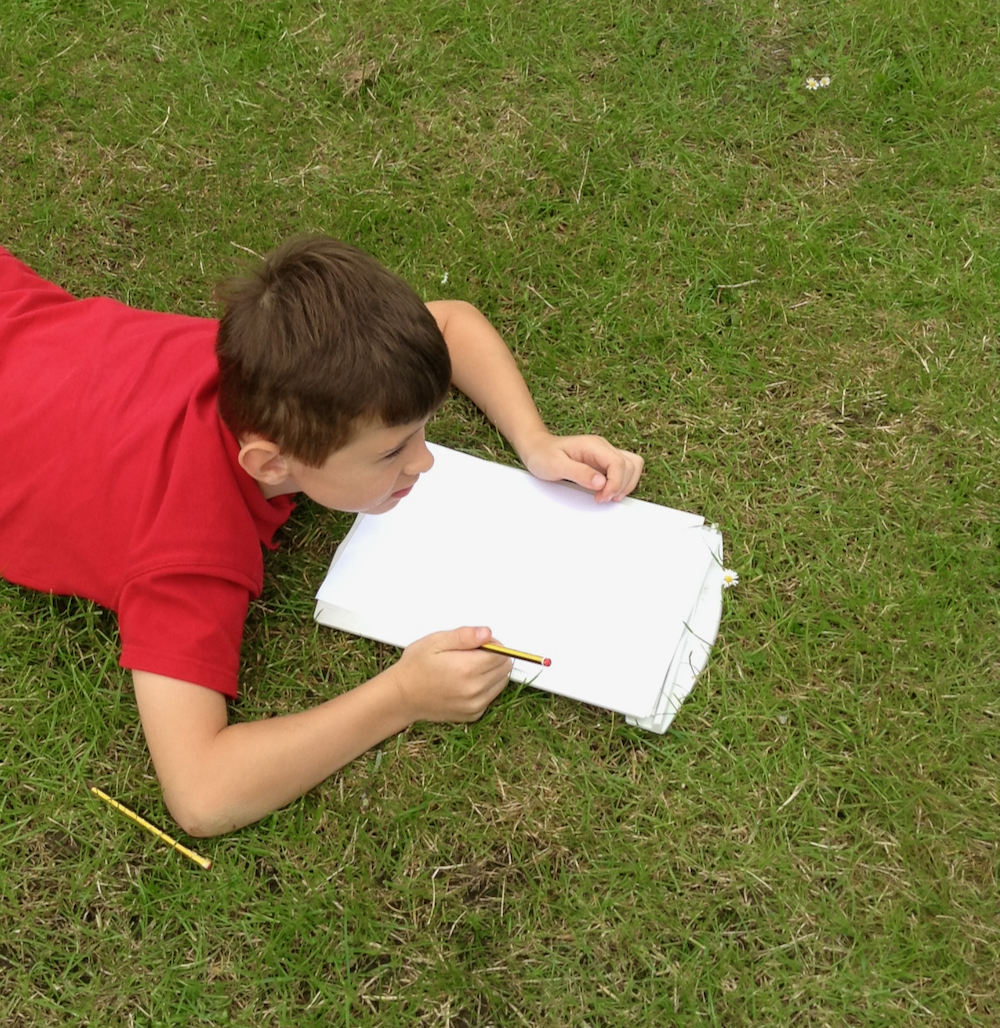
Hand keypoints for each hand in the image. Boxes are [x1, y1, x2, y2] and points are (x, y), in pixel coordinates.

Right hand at [390, 626, 511, 723]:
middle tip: (470, 654)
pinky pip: (491, 696)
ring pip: (501, 682)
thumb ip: (464, 636)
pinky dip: (485, 687)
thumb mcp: (436, 642)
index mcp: (467, 669)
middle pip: (504, 668)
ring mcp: (475, 704)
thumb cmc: (416, 667)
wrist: (402, 696)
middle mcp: (474, 690)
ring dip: (491, 672)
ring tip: (467, 668)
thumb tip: (487, 633)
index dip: (492, 644)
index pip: (501, 654)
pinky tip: (465, 682)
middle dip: (493, 657)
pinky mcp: (473, 714)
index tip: (478, 643)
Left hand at [518, 431, 644, 502]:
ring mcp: (605, 455)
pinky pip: (624, 471)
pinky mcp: (603, 463)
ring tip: (607, 496)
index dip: (616, 483)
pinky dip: (621, 483)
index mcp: (594, 446)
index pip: (619, 463)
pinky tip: (607, 492)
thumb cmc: (543, 454)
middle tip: (602, 498)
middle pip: (630, 465)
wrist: (536, 449)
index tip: (603, 497)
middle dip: (621, 486)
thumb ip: (579, 473)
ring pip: (632, 467)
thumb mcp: (556, 465)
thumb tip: (601, 482)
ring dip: (625, 484)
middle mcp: (603, 448)